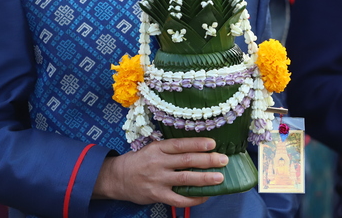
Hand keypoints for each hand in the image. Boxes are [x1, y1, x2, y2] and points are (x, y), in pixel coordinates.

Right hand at [93, 137, 227, 206]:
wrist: (118, 178)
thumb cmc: (139, 162)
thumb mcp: (152, 149)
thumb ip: (170, 150)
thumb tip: (197, 150)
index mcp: (157, 148)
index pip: (180, 144)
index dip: (197, 144)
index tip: (213, 143)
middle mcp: (158, 163)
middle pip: (186, 160)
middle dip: (207, 160)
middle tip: (223, 160)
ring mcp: (158, 180)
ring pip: (185, 179)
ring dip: (204, 178)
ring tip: (219, 178)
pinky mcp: (157, 195)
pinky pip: (178, 198)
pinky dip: (193, 198)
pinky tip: (205, 196)